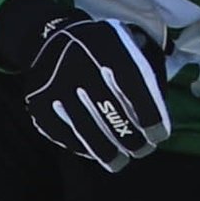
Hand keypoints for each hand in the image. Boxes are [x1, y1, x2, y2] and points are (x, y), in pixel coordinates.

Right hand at [13, 0, 175, 169]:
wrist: (48, 39)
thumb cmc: (101, 47)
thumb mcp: (129, 39)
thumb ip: (150, 66)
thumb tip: (161, 103)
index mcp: (106, 45)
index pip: (133, 86)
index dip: (149, 115)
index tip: (159, 135)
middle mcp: (78, 64)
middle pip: (109, 113)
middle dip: (131, 138)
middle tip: (142, 149)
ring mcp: (54, 86)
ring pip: (86, 129)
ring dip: (108, 151)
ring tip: (121, 161)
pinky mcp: (38, 104)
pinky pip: (65, 134)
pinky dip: (83, 147)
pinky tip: (96, 150)